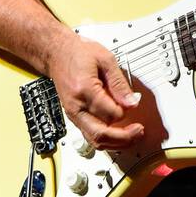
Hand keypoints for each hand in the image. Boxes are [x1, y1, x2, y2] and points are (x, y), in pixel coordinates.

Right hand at [45, 32, 143, 150]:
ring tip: (131, 136)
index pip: (111, 113)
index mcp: (85, 90)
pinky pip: (89, 135)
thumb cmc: (78, 53)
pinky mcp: (73, 117)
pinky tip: (117, 135)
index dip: (126, 111)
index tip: (133, 104)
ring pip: (94, 140)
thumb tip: (131, 102)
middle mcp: (76, 106)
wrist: (57, 54)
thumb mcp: (106, 60)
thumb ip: (120, 83)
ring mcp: (73, 114)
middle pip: (101, 134)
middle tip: (138, 131)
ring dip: (115, 143)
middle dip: (123, 137)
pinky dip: (105, 139)